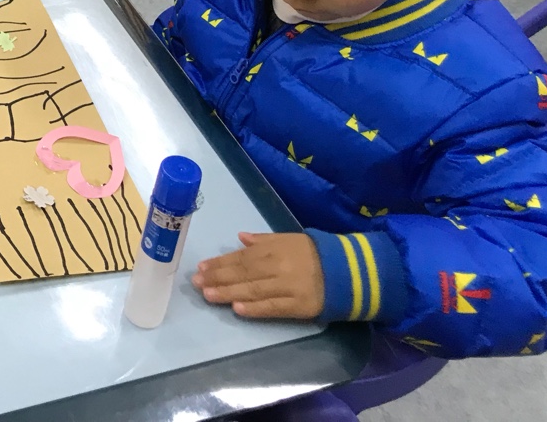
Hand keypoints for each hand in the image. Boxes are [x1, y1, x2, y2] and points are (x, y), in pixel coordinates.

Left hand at [192, 232, 324, 319]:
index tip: (202, 267)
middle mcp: (278, 266)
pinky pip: (274, 307)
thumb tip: (240, 238)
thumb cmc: (315, 253)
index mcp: (274, 249)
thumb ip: (264, 240)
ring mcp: (288, 287)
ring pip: (254, 290)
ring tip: (208, 295)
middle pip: (243, 273)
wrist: (350, 272)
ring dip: (229, 293)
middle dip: (218, 278)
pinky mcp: (300, 306)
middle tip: (196, 282)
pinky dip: (255, 309)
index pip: (242, 257)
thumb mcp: (289, 239)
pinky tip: (238, 309)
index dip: (220, 263)